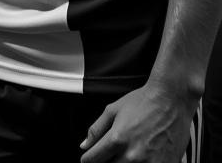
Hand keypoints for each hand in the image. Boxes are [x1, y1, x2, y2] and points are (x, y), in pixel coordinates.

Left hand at [79, 80, 197, 162]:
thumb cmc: (144, 102)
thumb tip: (84, 145)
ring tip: (127, 152)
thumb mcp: (113, 110)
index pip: (94, 159)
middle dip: (107, 161)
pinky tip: (143, 156)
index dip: (88, 159)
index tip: (89, 158)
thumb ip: (96, 129)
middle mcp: (133, 155)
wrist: (171, 100)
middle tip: (111, 152)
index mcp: (117, 139)